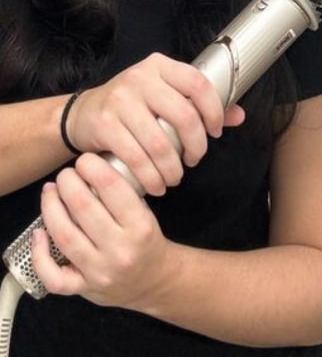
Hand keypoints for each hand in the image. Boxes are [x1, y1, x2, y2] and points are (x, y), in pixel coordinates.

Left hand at [31, 153, 175, 308]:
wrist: (154, 280)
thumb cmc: (147, 241)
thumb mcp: (147, 214)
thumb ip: (123, 196)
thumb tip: (92, 170)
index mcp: (141, 226)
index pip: (114, 189)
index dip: (94, 169)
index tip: (85, 160)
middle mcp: (120, 249)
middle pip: (84, 209)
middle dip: (69, 184)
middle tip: (65, 174)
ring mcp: (99, 271)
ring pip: (64, 236)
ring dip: (51, 208)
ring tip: (50, 191)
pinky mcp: (83, 289)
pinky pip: (53, 275)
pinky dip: (40, 254)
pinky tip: (39, 233)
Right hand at [65, 52, 244, 195]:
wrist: (83, 114)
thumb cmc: (134, 105)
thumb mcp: (166, 96)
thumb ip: (201, 105)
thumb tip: (239, 116)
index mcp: (161, 66)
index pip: (198, 84)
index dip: (214, 111)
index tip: (215, 132)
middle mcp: (141, 78)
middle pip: (184, 116)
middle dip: (196, 146)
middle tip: (195, 160)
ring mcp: (121, 100)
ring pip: (160, 143)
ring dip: (172, 168)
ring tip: (175, 177)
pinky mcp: (104, 124)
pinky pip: (136, 157)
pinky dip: (150, 177)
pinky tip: (155, 183)